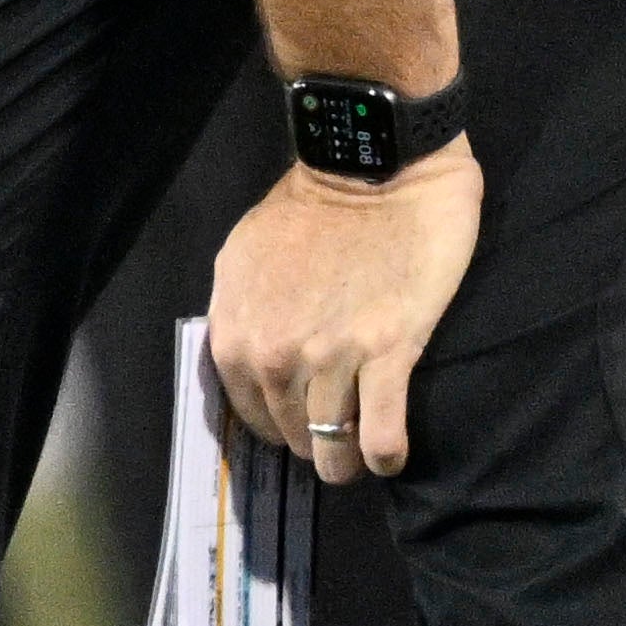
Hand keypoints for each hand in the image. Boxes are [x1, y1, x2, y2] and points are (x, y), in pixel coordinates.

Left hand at [203, 142, 481, 479]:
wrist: (376, 165)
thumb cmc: (314, 205)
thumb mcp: (245, 256)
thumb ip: (242, 313)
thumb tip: (252, 358)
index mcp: (235, 331)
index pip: (247, 414)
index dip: (276, 425)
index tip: (299, 420)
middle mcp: (272, 353)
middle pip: (291, 435)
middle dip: (312, 441)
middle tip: (337, 430)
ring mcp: (329, 357)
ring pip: (332, 448)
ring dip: (347, 459)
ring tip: (363, 451)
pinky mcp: (386, 354)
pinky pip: (382, 436)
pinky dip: (386, 455)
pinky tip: (390, 454)